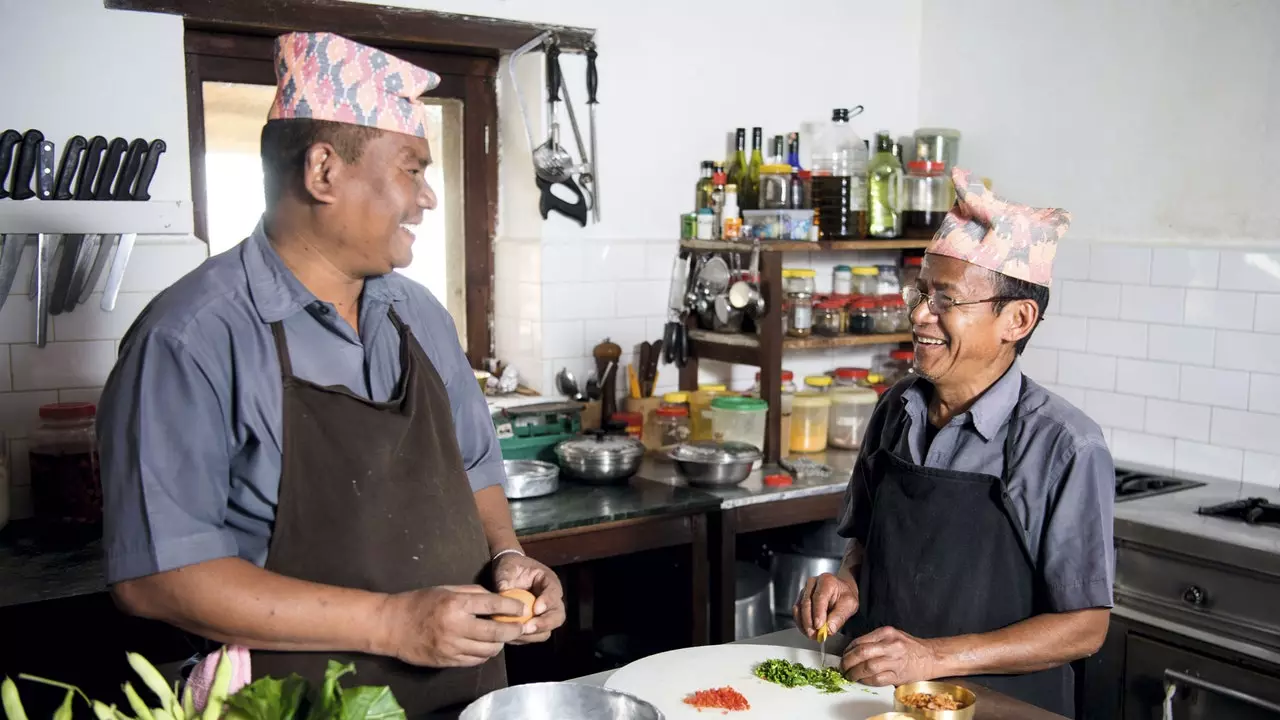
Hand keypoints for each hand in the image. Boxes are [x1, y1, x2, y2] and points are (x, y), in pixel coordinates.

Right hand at [378, 585, 526, 666]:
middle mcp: (455, 627)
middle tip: (521, 628)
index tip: (522, 609)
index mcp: (455, 604)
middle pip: (495, 633)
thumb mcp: (446, 589)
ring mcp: (451, 647)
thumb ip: (472, 593)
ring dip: (499, 644)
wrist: (391, 626)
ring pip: (487, 650)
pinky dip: (484, 654)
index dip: (512, 608)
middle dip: (513, 631)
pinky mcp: (447, 661)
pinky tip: (485, 647)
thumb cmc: (419, 602)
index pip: (492, 606)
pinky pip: (474, 661)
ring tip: (502, 637)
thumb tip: (497, 599)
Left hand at [492, 552, 565, 643]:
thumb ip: (505, 578)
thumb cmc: (510, 568)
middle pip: (558, 616)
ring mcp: (544, 614)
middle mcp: (551, 600)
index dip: (547, 602)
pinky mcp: (535, 624)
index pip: (554, 592)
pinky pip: (534, 636)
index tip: (536, 609)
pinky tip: (511, 636)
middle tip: (528, 627)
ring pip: (548, 630)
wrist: (508, 574)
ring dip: (534, 635)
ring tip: (517, 633)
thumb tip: (502, 591)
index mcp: (548, 581)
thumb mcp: (507, 567)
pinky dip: (524, 639)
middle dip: (544, 624)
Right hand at [793, 573, 858, 639]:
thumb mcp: (849, 605)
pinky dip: (801, 623)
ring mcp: (804, 591)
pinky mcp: (800, 599)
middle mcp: (812, 583)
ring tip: (812, 635)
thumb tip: (829, 630)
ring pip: (799, 608)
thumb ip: (840, 617)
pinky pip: (796, 612)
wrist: (840, 591)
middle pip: (806, 603)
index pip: (819, 597)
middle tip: (814, 635)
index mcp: (826, 581)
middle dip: (809, 621)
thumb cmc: (845, 596)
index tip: (819, 626)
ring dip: (804, 624)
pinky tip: (807, 631)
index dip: (818, 613)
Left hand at [842, 626, 941, 685]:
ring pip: (867, 667)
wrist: (930, 657)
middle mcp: (890, 645)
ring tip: (850, 675)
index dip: (848, 650)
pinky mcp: (898, 675)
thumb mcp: (893, 635)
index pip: (860, 641)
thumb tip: (854, 649)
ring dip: (854, 673)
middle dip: (847, 662)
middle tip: (843, 667)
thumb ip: (875, 640)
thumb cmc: (910, 647)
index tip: (844, 656)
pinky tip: (863, 680)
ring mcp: (894, 660)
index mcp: (887, 633)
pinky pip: (877, 679)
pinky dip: (866, 681)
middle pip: (861, 653)